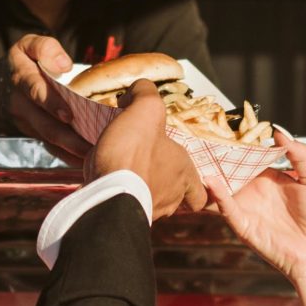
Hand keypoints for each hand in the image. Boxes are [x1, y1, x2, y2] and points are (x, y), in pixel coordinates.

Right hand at [0, 34, 91, 163]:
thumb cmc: (25, 61)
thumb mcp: (29, 45)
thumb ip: (45, 48)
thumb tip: (63, 64)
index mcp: (21, 77)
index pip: (35, 91)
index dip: (51, 103)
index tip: (68, 114)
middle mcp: (21, 104)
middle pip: (44, 125)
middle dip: (67, 138)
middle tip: (90, 146)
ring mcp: (27, 122)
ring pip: (49, 140)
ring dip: (70, 150)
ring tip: (94, 156)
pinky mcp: (34, 133)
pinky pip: (50, 147)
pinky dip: (68, 156)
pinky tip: (86, 161)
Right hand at [93, 81, 208, 218]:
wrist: (108, 195)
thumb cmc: (133, 155)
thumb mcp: (146, 110)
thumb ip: (147, 93)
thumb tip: (141, 87)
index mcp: (183, 174)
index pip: (199, 192)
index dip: (192, 184)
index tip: (181, 176)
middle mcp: (170, 199)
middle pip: (172, 196)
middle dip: (160, 182)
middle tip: (144, 166)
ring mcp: (147, 212)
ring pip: (148, 202)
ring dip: (138, 188)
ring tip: (122, 172)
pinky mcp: (122, 218)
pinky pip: (124, 206)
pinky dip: (117, 193)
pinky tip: (106, 180)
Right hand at [213, 136, 305, 288]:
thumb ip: (300, 155)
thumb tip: (279, 133)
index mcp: (272, 178)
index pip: (250, 157)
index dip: (240, 144)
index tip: (228, 128)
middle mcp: (256, 191)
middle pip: (232, 170)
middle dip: (218, 157)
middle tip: (202, 138)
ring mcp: (248, 207)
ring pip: (222, 189)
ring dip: (210, 176)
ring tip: (197, 159)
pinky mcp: (243, 225)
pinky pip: (227, 209)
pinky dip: (218, 196)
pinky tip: (212, 181)